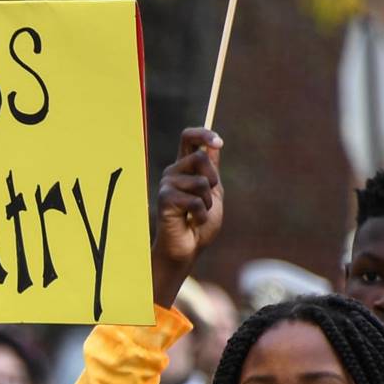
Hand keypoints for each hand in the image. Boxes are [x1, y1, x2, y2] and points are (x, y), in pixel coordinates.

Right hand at [152, 127, 223, 306]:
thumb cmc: (200, 223)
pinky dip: (200, 215)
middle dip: (213, 179)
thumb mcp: (213, 192)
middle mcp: (173, 172)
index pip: (189, 138)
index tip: (219, 143)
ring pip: (200, 182)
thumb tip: (213, 145)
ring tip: (198, 214)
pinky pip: (194, 200)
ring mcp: (166, 185)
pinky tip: (192, 222)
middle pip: (199, 157)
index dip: (204, 134)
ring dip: (207, 202)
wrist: (188, 249)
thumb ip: (212, 170)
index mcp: (185, 167)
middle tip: (207, 199)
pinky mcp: (164, 199)